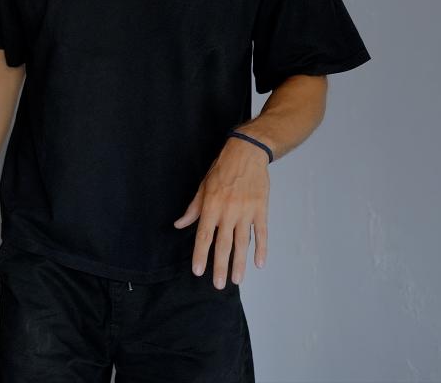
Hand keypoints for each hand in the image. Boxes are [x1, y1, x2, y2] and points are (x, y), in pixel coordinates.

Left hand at [173, 138, 269, 288]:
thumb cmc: (222, 170)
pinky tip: (259, 263)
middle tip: (219, 285)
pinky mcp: (260, 210)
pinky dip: (261, 248)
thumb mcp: (203, 187)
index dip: (201, 255)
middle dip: (220, 266)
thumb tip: (179, 224)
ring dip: (239, 263)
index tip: (198, 271)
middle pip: (223, 244)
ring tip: (237, 280)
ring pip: (242, 242)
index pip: (204, 236)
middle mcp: (228, 212)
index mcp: (211, 206)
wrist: (247, 154)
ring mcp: (246, 212)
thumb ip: (193, 209)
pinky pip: (261, 233)